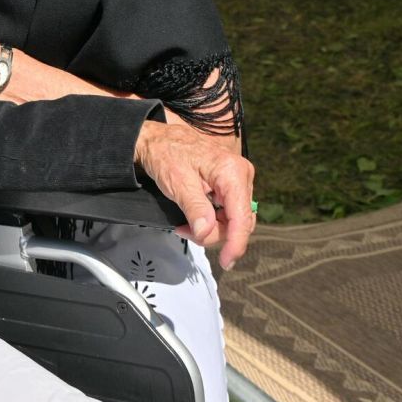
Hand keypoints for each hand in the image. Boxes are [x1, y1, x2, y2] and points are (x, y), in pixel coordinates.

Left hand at [133, 116, 255, 269]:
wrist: (159, 140)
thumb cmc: (166, 154)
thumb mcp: (177, 182)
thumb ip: (194, 208)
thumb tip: (205, 232)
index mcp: (232, 172)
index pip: (242, 217)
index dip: (236, 243)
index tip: (226, 261)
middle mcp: (241, 174)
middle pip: (239, 221)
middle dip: (214, 233)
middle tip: (185, 231)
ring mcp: (238, 179)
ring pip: (234, 219)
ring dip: (211, 228)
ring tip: (185, 224)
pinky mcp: (231, 184)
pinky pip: (228, 211)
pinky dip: (211, 220)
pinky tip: (193, 218)